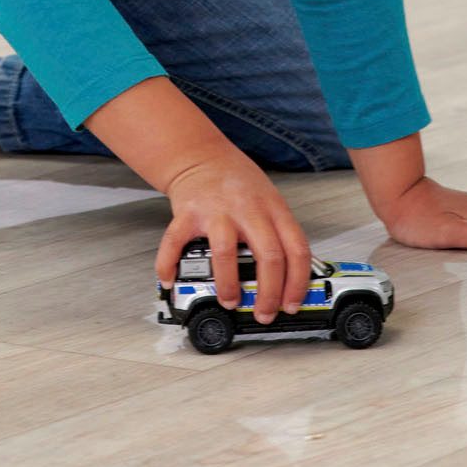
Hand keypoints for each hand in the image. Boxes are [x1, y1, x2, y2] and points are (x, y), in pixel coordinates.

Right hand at [156, 151, 311, 323]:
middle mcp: (248, 209)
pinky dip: (169, 265)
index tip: (292, 304)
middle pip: (269, 256)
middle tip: (264, 312)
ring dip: (229, 285)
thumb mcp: (269, 201)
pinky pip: (176, 243)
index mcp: (273, 208)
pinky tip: (170, 279)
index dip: (297, 282)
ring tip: (230, 300)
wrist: (200, 155)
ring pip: (227, 253)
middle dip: (269, 293)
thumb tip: (288, 279)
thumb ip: (277, 234)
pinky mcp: (187, 213)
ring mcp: (216, 211)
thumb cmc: (237, 183)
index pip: (296, 249)